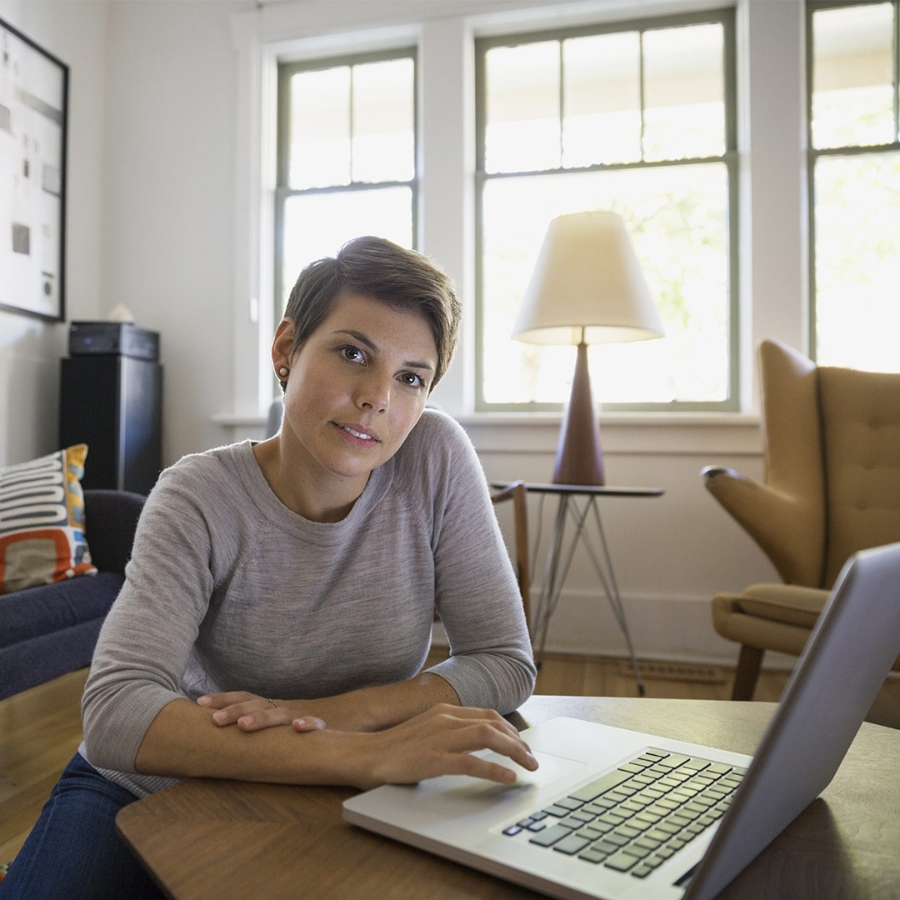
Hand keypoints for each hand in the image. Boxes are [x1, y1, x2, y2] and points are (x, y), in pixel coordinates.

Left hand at [197, 691, 324, 732]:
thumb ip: (241, 726)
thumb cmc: (282, 734)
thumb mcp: (262, 727)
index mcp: (264, 707)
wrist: (324, 727)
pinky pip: (315, 724)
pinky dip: (308, 723)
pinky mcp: (317, 730)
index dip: (223, 698)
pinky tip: (297, 727)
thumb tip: (205, 730)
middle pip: (256, 705)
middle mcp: (278, 709)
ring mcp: (297, 718)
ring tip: (243, 726)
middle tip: (216, 720)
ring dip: (262, 718)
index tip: (200, 703)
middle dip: (235, 711)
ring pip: (280, 715)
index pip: (243, 697)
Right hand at [350, 703, 538, 789]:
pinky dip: (494, 769)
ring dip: (514, 751)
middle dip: (518, 741)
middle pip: (493, 723)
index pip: (487, 715)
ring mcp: (439, 738)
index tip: (522, 744)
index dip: (509, 729)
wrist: (364, 755)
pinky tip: (507, 778)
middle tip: (531, 758)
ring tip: (528, 766)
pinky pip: (471, 763)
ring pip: (487, 737)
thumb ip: (448, 732)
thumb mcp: (425, 731)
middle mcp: (445, 719)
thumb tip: (474, 743)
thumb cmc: (393, 748)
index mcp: (444, 711)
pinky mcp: (433, 759)